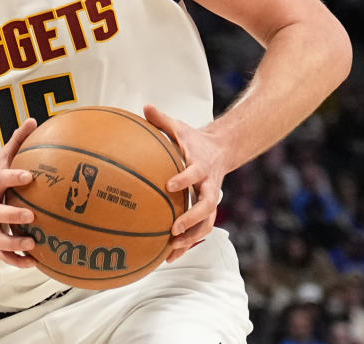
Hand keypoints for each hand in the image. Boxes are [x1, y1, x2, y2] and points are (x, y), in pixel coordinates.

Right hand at [0, 118, 38, 268]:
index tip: (30, 176)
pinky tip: (35, 263)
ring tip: (33, 244)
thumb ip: (18, 142)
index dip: (14, 177)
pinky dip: (17, 260)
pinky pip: (2, 255)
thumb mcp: (3, 158)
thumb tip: (34, 120)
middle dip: (12, 214)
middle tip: (31, 214)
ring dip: (13, 243)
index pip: (1, 178)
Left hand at [144, 105, 224, 261]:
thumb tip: (144, 107)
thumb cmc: (191, 139)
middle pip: (207, 206)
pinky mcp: (206, 210)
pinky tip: (168, 256)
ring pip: (207, 223)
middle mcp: (209, 185)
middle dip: (192, 218)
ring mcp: (210, 199)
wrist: (219, 150)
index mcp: (200, 165)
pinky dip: (187, 244)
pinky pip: (200, 230)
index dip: (185, 179)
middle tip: (174, 227)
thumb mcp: (178, 127)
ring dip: (191, 238)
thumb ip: (162, 120)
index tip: (170, 185)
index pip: (194, 173)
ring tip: (172, 250)